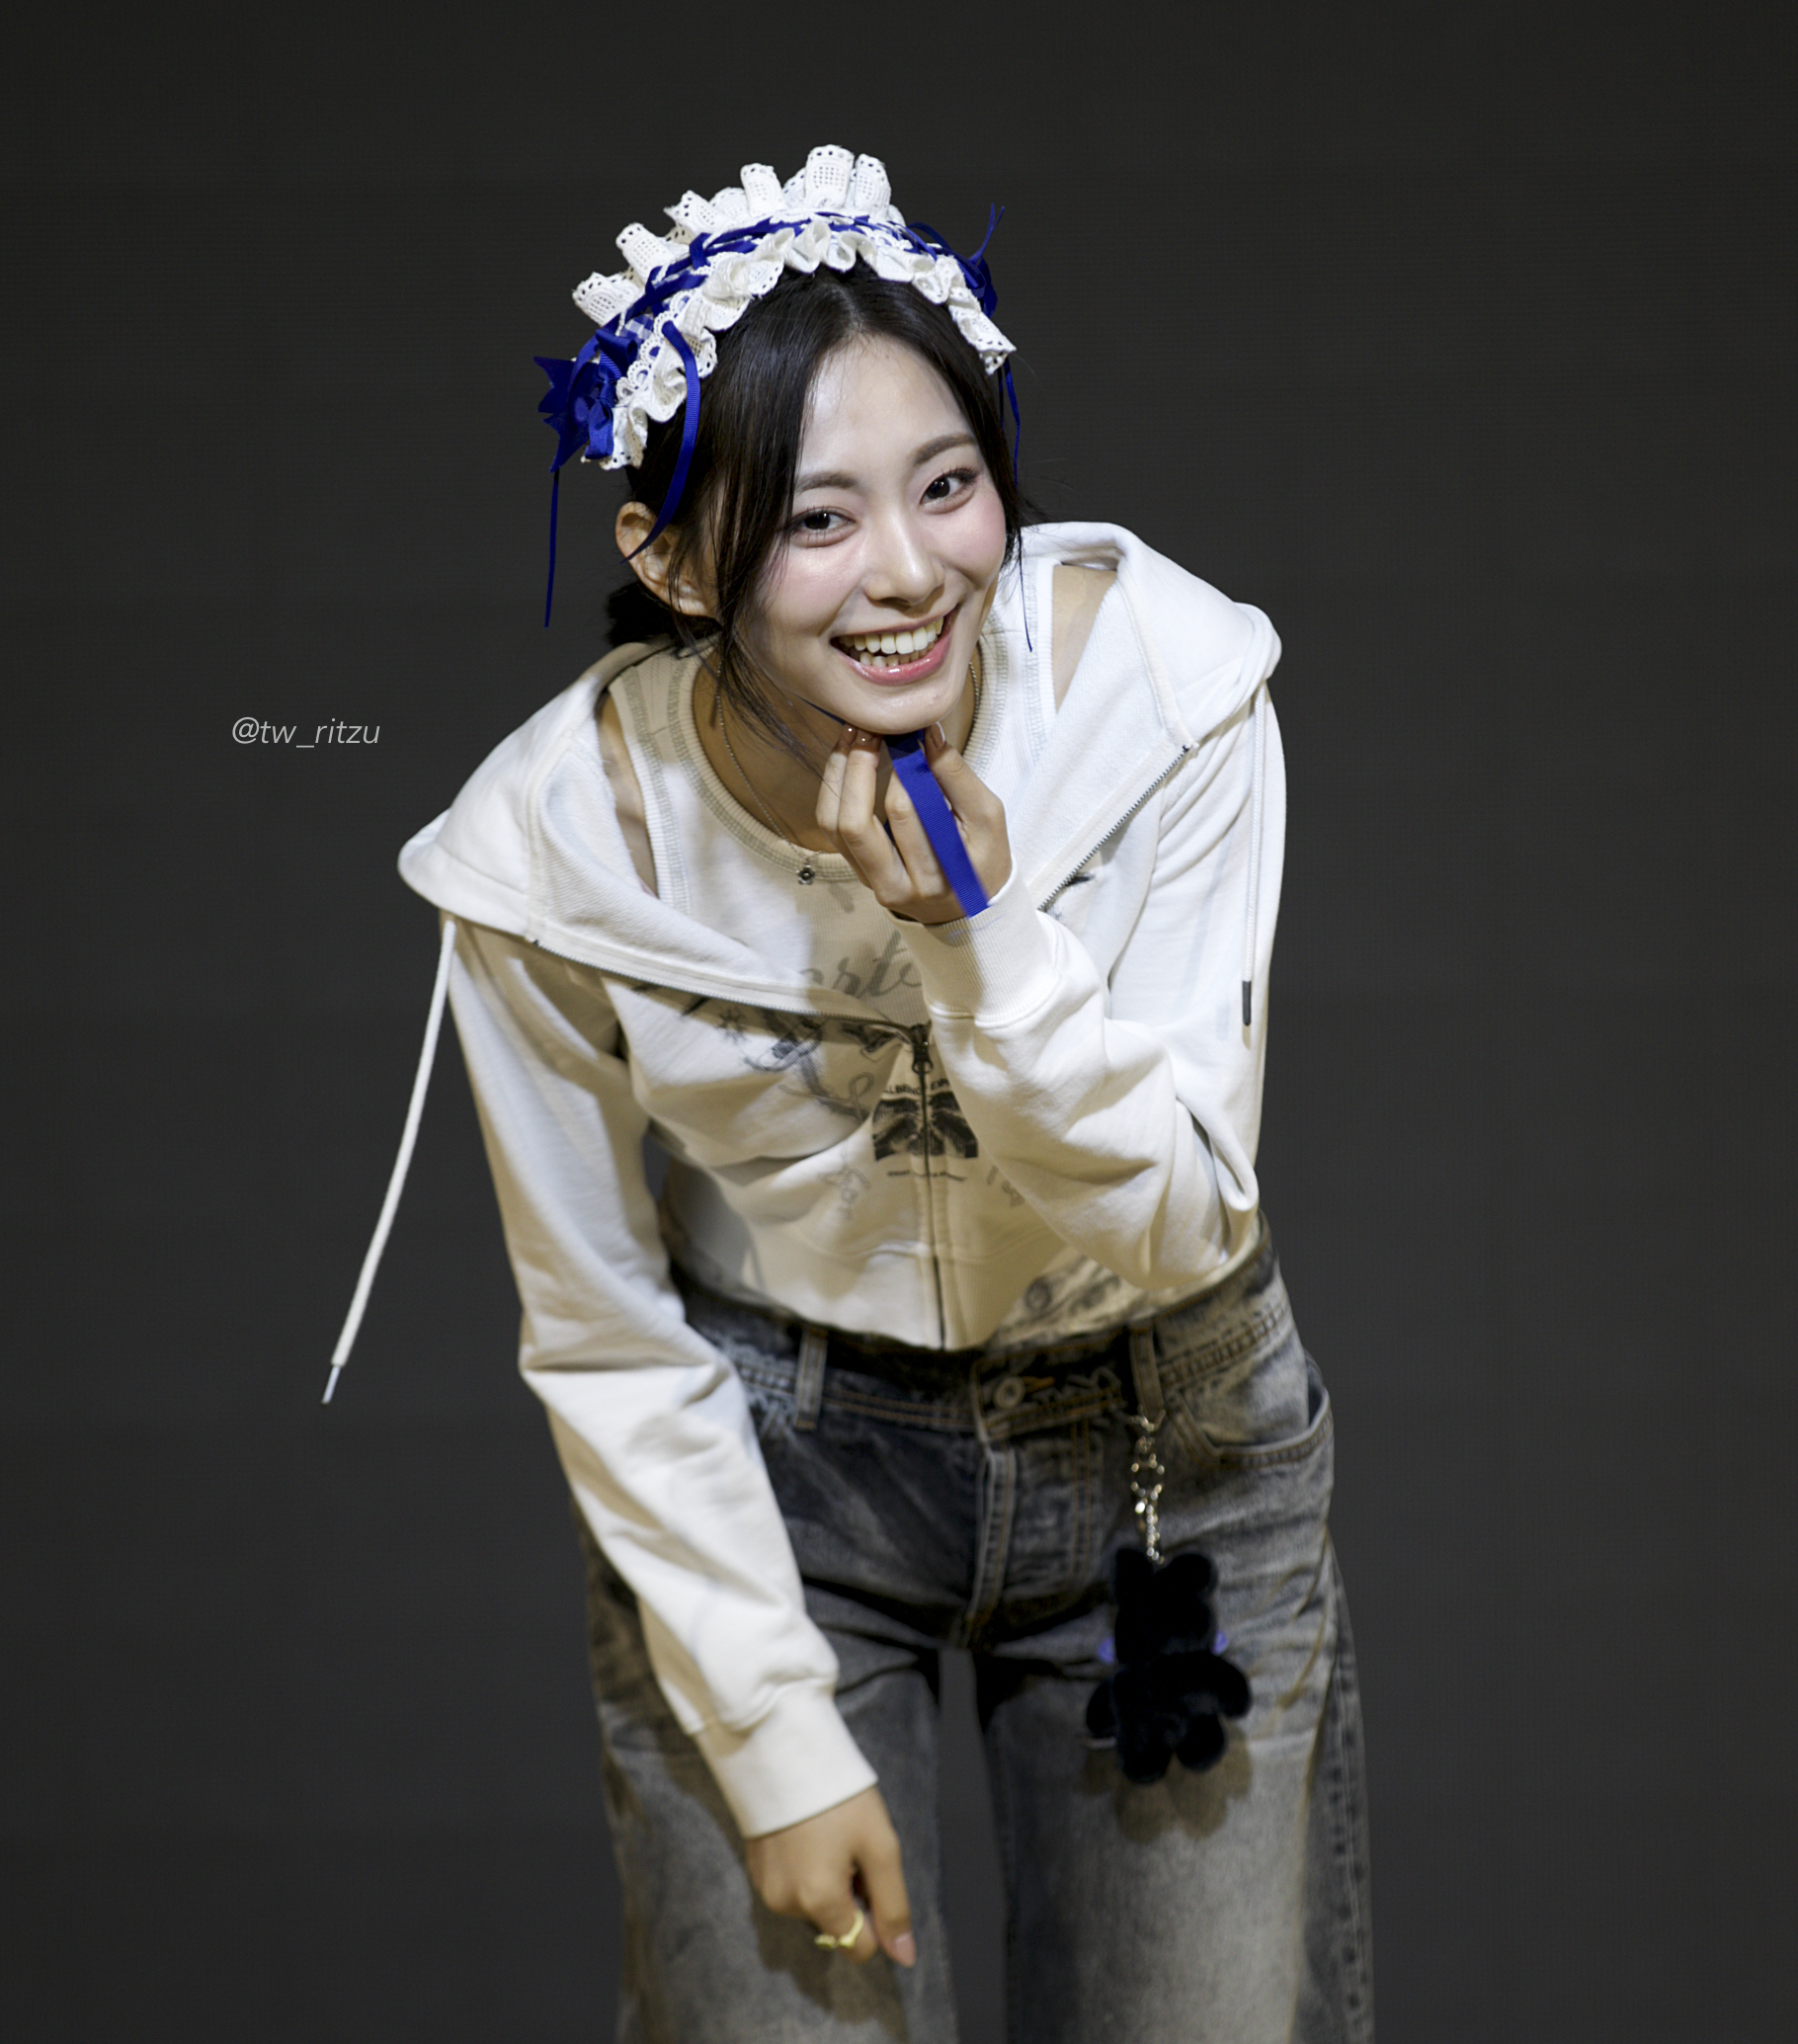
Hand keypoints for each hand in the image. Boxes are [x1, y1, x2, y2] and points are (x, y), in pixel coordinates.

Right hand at [744, 1784, 916, 1967]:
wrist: (783, 1751)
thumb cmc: (839, 1797)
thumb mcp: (880, 1845)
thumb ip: (894, 1905)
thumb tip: (904, 1956)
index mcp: (819, 1902)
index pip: (859, 1947)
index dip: (876, 1916)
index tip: (871, 1873)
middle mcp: (786, 1906)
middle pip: (836, 1924)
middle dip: (850, 1895)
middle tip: (851, 1846)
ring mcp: (766, 1889)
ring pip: (814, 1906)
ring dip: (828, 1883)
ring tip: (828, 1835)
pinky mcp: (755, 1871)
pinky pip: (792, 1888)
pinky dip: (806, 1871)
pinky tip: (808, 1835)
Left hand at [816, 723, 1011, 924]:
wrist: (969, 907)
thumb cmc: (983, 860)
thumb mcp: (987, 819)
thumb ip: (958, 776)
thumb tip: (929, 733)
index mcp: (934, 876)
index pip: (906, 813)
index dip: (901, 765)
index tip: (906, 729)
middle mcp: (895, 885)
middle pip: (857, 822)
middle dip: (859, 766)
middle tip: (870, 727)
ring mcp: (870, 881)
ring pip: (835, 825)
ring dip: (839, 775)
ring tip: (852, 737)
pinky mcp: (857, 871)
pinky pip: (831, 829)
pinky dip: (833, 791)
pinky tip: (845, 761)